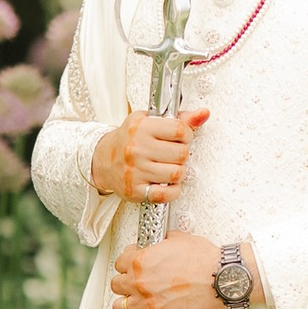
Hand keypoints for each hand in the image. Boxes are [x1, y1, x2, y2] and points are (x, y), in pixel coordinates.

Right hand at [92, 107, 209, 203]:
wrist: (103, 159)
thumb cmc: (131, 138)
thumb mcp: (151, 120)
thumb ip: (181, 118)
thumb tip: (204, 114)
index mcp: (142, 127)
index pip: (180, 130)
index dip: (186, 135)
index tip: (181, 137)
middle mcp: (137, 148)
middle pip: (181, 154)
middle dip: (182, 155)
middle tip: (174, 154)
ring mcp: (135, 170)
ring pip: (176, 174)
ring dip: (178, 172)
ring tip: (169, 167)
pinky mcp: (135, 190)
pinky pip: (165, 194)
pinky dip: (172, 191)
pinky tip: (166, 183)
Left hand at [109, 234, 224, 308]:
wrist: (222, 279)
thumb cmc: (206, 260)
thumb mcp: (179, 239)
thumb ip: (161, 242)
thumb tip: (158, 244)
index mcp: (141, 261)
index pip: (119, 263)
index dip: (126, 264)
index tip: (132, 266)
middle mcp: (140, 283)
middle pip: (116, 285)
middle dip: (125, 283)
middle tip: (136, 283)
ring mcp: (147, 303)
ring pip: (119, 307)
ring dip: (126, 303)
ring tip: (136, 301)